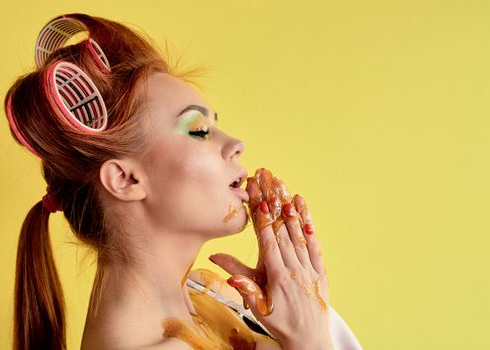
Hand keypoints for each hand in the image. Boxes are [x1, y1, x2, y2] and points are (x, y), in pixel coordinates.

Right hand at [210, 168, 331, 349]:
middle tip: (267, 179)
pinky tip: (303, 208)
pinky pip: (314, 244)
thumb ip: (240, 282)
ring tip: (283, 185)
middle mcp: (294, 267)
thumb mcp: (256, 305)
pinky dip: (308, 225)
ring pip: (298, 233)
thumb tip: (217, 261)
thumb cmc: (279, 323)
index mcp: (277, 275)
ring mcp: (309, 268)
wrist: (309, 340)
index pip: (268, 238)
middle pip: (282, 229)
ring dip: (289, 207)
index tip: (258, 194)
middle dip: (273, 201)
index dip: (262, 215)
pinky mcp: (320, 270)